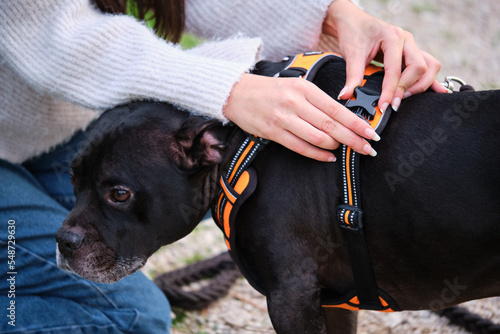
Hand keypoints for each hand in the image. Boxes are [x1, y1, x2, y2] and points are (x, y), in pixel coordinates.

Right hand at [223, 73, 379, 161]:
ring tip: (346, 151)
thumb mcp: (296, 86)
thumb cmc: (270, 90)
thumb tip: (342, 118)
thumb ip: (317, 100)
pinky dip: (318, 154)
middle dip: (353, 139)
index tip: (371, 133)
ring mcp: (284, 119)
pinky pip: (301, 147)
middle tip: (368, 149)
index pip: (338, 109)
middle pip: (332, 126)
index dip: (357, 123)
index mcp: (306, 89)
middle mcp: (296, 103)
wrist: (237, 93)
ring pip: (318, 138)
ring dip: (336, 147)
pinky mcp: (274, 132)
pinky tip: (329, 157)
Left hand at [323, 0, 448, 110]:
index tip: (385, 106)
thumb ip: (352, 76)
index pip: (396, 70)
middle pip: (420, 67)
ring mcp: (412, 46)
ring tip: (403, 96)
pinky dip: (431, 80)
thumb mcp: (351, 55)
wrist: (354, 22)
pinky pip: (428, 66)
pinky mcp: (412, 53)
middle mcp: (407, 40)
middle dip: (408, 88)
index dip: (391, 91)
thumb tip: (347, 96)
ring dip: (420, 85)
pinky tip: (438, 91)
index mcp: (392, 38)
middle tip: (394, 102)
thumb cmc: (354, 34)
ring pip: (430, 66)